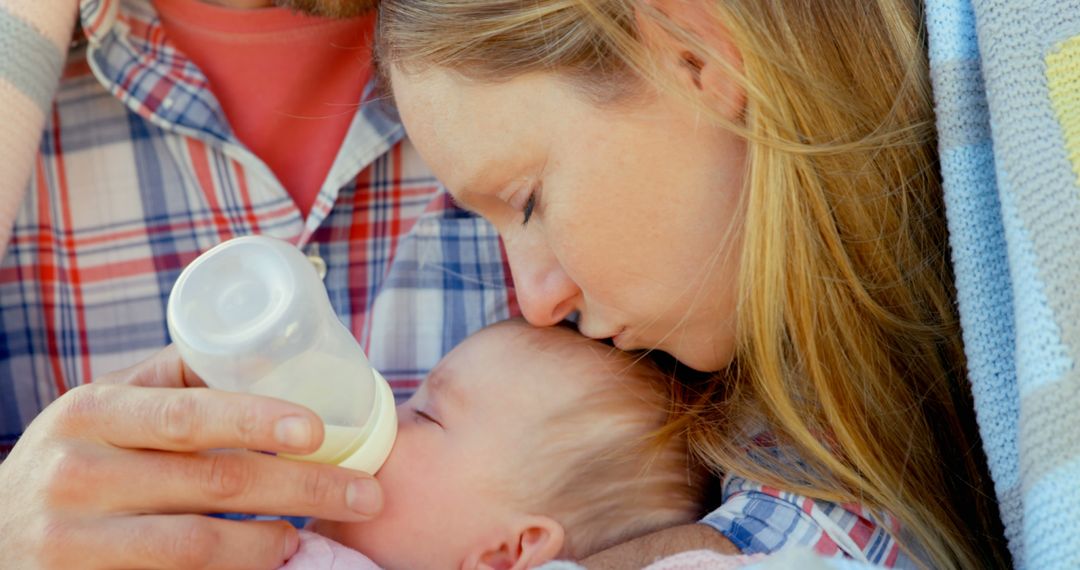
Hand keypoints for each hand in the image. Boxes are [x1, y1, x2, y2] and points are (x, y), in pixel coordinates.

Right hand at [0, 346, 382, 569]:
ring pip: (201, 547)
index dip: (257, 421)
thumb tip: (264, 346)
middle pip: (214, 482)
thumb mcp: (101, 408)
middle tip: (366, 493)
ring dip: (272, 541)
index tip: (319, 430)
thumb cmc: (72, 458)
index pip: (186, 415)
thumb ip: (170, 381)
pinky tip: (265, 563)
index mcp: (91, 413)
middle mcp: (77, 475)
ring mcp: (73, 543)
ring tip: (309, 533)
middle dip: (304, 487)